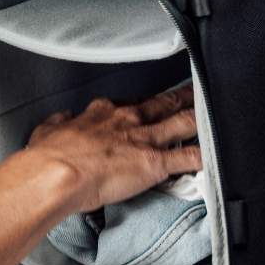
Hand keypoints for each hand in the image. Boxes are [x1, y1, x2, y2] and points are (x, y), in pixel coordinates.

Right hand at [25, 80, 201, 217]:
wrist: (57, 174)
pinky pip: (188, 158)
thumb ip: (59, 123)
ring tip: (214, 114)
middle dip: (181, 97)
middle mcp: (128, 120)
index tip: (148, 102)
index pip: (130, 102)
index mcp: (102, 113)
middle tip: (195, 91)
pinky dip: (204, 157)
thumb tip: (61, 119)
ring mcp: (144, 139)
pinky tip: (215, 157)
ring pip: (182, 123)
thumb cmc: (48, 156)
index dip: (142, 103)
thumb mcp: (48, 131)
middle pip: (162, 104)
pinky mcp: (155, 162)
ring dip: (199, 119)